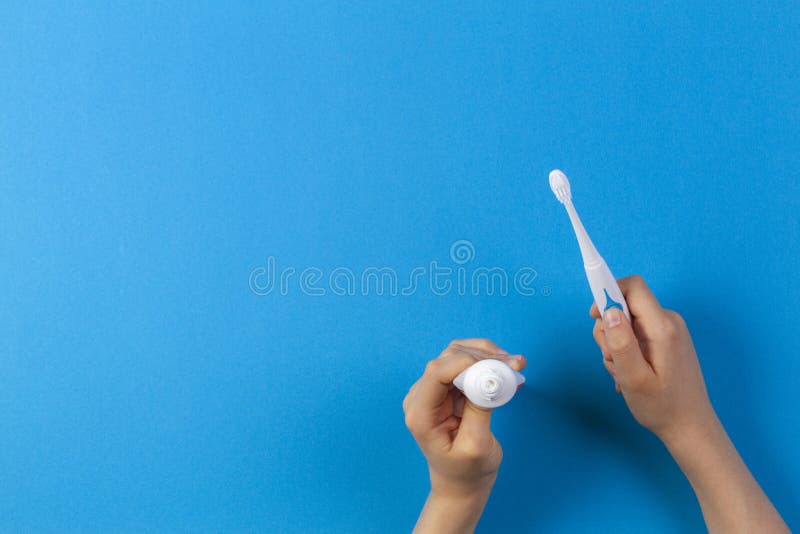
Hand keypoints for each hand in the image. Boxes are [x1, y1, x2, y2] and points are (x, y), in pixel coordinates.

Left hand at [403, 339, 524, 532]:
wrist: (461, 483)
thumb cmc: (467, 472)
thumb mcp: (476, 445)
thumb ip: (479, 410)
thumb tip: (490, 377)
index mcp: (421, 413)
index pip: (437, 373)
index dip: (467, 362)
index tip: (499, 364)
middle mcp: (421, 397)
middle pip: (448, 359)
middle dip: (482, 356)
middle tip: (514, 364)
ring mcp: (432, 391)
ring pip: (457, 355)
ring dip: (486, 355)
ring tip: (513, 364)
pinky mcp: (446, 389)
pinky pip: (465, 365)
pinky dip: (487, 363)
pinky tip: (507, 371)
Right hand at [589, 275, 714, 443]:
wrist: (690, 427)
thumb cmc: (662, 406)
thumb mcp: (634, 378)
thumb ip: (620, 342)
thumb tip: (608, 310)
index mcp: (663, 327)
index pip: (633, 286)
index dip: (608, 293)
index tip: (594, 317)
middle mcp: (668, 321)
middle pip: (625, 305)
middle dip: (609, 329)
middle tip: (613, 360)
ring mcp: (669, 330)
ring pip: (626, 321)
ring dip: (616, 345)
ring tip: (623, 372)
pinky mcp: (666, 339)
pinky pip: (635, 333)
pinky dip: (626, 350)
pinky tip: (631, 374)